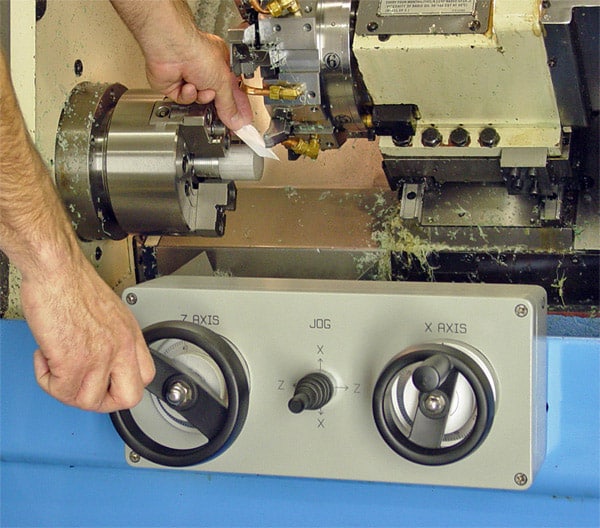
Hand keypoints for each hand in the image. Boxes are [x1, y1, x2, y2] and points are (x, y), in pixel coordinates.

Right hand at [20, 256, 154, 412]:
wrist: (56, 270)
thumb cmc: (74, 284)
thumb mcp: (109, 313)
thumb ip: (112, 339)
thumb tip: (103, 360)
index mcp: (131, 335)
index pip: (145, 377)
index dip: (123, 386)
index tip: (106, 384)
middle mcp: (121, 347)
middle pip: (128, 398)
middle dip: (101, 401)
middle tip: (80, 386)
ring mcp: (99, 356)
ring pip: (88, 401)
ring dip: (66, 390)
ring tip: (56, 367)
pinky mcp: (73, 360)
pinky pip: (61, 391)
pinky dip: (46, 380)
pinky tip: (44, 358)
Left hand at [145, 31, 251, 129]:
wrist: (171, 49)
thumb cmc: (195, 50)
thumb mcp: (223, 81)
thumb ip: (230, 105)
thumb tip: (236, 120)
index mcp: (220, 64)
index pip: (233, 90)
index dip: (238, 106)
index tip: (242, 121)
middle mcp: (204, 70)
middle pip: (216, 98)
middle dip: (218, 106)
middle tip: (225, 117)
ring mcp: (188, 78)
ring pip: (199, 102)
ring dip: (202, 97)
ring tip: (202, 88)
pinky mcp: (174, 87)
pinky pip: (185, 101)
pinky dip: (187, 95)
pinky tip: (188, 86)